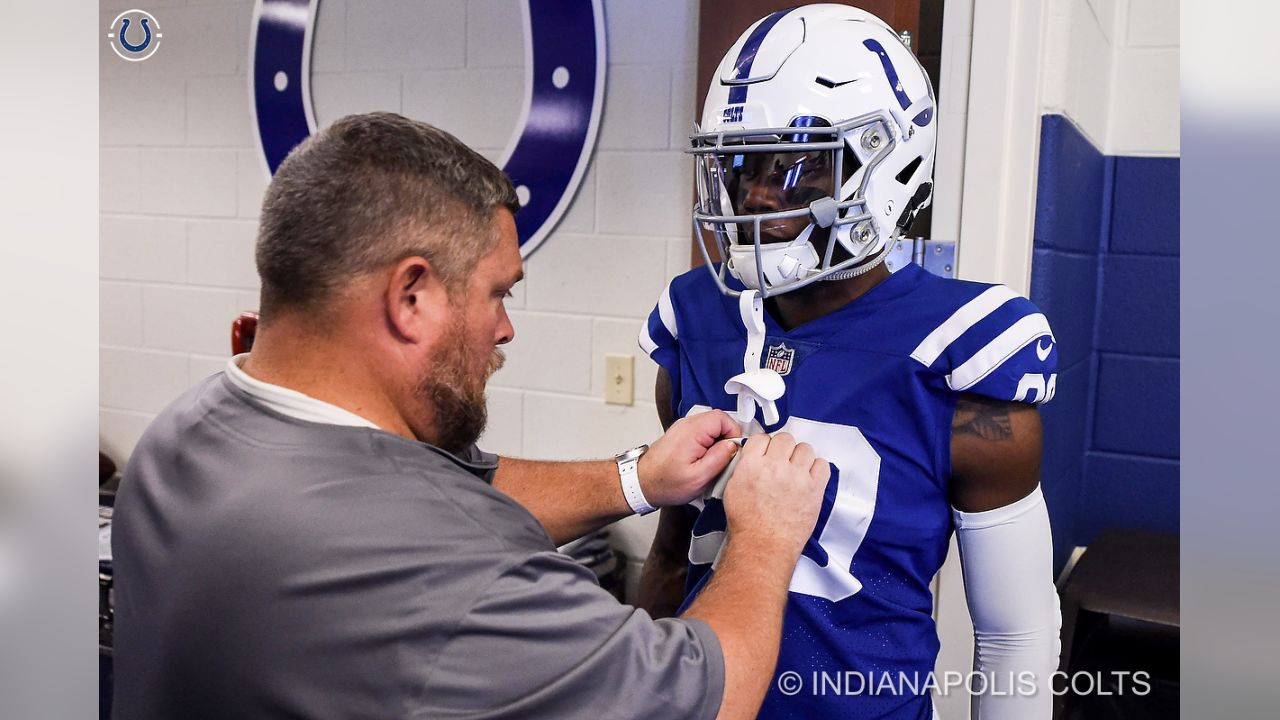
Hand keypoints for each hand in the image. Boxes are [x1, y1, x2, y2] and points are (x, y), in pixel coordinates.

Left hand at [637, 410, 741, 506]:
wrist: (642, 483)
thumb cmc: (665, 483)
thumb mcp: (699, 477)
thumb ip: (720, 458)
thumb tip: (734, 446)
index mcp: (692, 431)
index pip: (723, 418)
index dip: (733, 434)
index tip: (732, 451)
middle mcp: (686, 424)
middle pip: (718, 421)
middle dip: (726, 439)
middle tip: (722, 459)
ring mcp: (683, 428)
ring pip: (711, 427)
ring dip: (717, 443)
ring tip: (711, 462)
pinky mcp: (681, 435)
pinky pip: (702, 433)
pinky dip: (707, 445)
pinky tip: (702, 461)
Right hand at [722, 432, 830, 556]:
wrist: (763, 545)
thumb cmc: (747, 524)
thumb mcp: (733, 489)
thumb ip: (744, 468)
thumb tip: (753, 459)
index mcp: (752, 465)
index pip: (762, 438)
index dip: (765, 445)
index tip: (768, 452)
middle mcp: (775, 466)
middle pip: (785, 439)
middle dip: (783, 449)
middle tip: (783, 461)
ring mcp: (797, 476)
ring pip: (805, 448)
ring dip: (801, 457)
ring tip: (797, 469)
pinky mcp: (814, 488)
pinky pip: (822, 464)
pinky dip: (817, 468)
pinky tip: (809, 476)